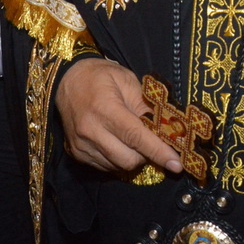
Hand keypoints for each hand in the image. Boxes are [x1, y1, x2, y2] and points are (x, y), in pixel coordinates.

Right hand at [55, 58, 183, 176]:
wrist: (67, 79)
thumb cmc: (100, 76)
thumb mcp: (127, 81)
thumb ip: (146, 106)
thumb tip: (167, 128)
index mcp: (105, 109)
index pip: (136, 137)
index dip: (158, 152)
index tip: (177, 164)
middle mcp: (90, 130)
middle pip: (128, 159)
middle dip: (146, 155)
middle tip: (150, 140)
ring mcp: (81, 145)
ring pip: (117, 166)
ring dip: (132, 158)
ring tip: (131, 139)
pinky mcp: (76, 153)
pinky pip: (105, 166)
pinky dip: (117, 159)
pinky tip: (117, 142)